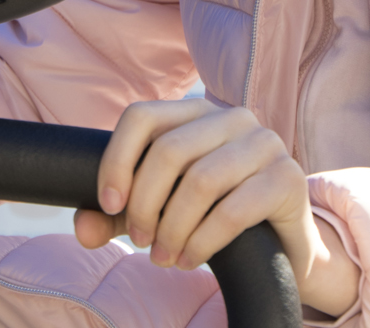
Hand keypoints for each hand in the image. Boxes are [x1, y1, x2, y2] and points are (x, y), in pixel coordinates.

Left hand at [73, 99, 359, 318]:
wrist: (284, 245)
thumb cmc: (214, 216)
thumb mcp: (160, 210)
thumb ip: (120, 214)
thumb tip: (83, 227)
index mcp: (195, 110)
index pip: (141, 116)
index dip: (117, 159)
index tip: (108, 202)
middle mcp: (231, 116)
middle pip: (169, 150)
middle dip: (144, 203)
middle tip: (141, 241)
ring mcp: (264, 142)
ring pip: (200, 180)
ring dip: (173, 227)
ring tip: (163, 257)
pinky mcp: (286, 178)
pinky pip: (233, 209)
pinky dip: (203, 240)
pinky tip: (191, 259)